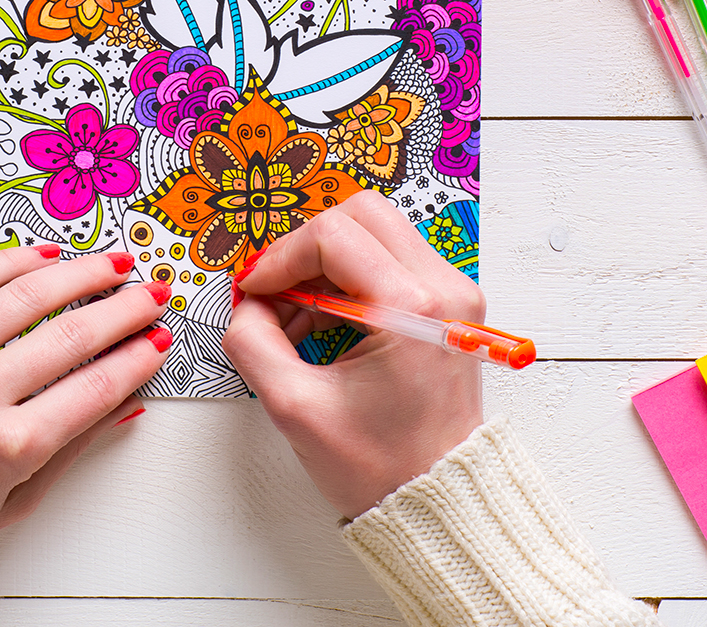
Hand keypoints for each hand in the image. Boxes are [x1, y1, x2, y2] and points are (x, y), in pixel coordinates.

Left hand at [0, 245, 171, 528]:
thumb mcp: (10, 504)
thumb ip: (70, 451)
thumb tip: (124, 407)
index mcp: (8, 447)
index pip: (97, 389)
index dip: (137, 360)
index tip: (159, 342)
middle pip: (71, 338)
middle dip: (124, 311)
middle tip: (152, 294)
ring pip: (24, 299)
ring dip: (79, 275)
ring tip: (111, 264)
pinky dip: (11, 263)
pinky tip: (43, 257)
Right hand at [223, 191, 484, 518]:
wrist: (438, 495)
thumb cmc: (380, 465)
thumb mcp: (294, 407)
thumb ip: (254, 341)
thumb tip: (248, 302)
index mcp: (415, 309)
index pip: (333, 236)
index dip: (280, 257)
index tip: (254, 292)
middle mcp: (446, 288)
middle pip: (363, 214)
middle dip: (307, 246)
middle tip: (277, 291)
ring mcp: (456, 293)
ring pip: (379, 233)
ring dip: (328, 264)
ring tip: (296, 320)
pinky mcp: (453, 303)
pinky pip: (395, 261)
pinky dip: (352, 279)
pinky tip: (326, 321)